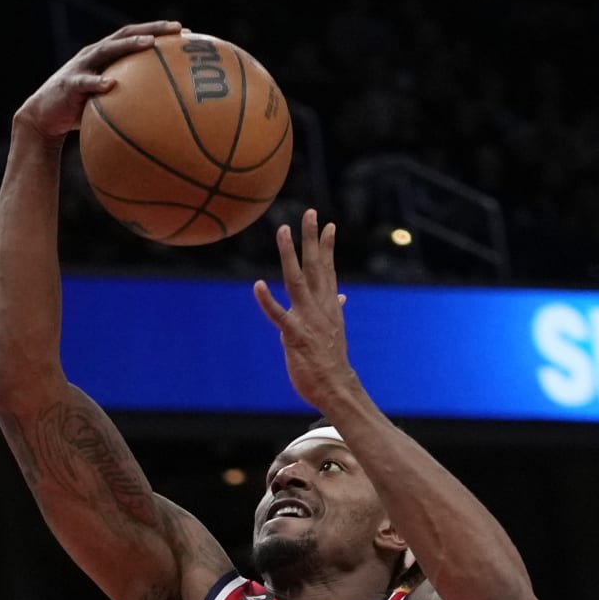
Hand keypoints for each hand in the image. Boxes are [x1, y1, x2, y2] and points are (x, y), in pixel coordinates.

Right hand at [14, 21, 182, 139]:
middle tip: (178, 30)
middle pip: (126, 34)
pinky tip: (112, 85)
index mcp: (106, 57)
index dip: (161, 33)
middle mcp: (94, 55)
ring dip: (128, 45)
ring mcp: (80, 67)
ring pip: (106, 50)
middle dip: (153, 29)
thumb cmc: (80, 111)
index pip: (137, 37)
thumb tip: (161, 118)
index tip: (189, 34)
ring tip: (149, 44)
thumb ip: (129, 102)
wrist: (42, 118)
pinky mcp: (68, 84)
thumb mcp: (107, 104)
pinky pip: (85, 83)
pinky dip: (98, 82)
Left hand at [254, 209, 355, 407]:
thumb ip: (334, 309)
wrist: (336, 386)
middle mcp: (320, 307)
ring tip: (283, 231)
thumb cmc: (331, 361)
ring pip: (297, 280)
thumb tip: (340, 297)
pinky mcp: (294, 335)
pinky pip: (279, 315)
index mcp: (329, 305)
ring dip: (289, 254)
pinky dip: (268, 301)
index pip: (328, 269)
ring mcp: (307, 319)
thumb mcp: (334, 330)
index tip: (328, 224)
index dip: (326, 246)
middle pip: (315, 266)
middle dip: (311, 238)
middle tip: (309, 212)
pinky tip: (257, 285)